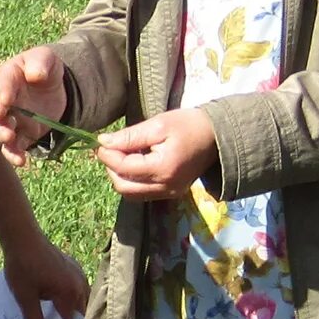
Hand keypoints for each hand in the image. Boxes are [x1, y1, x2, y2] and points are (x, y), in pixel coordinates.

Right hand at [0, 45, 69, 164]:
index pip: (1, 83)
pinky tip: (21, 161)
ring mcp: (12, 119)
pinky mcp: (22, 136)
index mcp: (8, 77)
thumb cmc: (45, 69)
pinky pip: (14, 147)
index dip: (2, 90)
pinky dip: (14, 155)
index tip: (6, 98)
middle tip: (1, 114)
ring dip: (1, 134)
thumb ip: (40, 62)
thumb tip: (34, 74)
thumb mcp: (46, 58)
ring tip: (9, 138)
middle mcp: (5, 101)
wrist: (57, 88)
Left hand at [0, 239, 90, 318]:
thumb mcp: (24, 296)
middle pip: (78, 313)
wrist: (22, 236)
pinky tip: (52, 305)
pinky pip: (73, 289)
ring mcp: (77, 274)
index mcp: (70, 292)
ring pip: (78, 301)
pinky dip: (66, 300)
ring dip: (67, 312)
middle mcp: (79, 284)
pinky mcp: (72, 268)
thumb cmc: (22, 265)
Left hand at [95, 108, 217, 200]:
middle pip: (123, 188)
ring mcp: (169, 193)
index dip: (107, 155)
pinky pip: (143, 193)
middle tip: (110, 149)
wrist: (218, 136)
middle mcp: (166, 187)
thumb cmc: (189, 125)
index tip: (100, 141)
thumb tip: (103, 142)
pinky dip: (133, 181)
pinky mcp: (172, 193)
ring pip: (131, 194)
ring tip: (123, 155)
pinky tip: (136, 163)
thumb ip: (129, 136)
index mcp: (163, 168)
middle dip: (111, 168)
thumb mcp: (158, 125)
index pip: (123, 168)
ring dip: (120, 176)